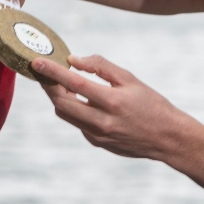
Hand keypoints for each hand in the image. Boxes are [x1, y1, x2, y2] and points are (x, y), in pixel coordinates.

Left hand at [31, 54, 196, 160]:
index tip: (37, 62)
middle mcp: (102, 122)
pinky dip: (75, 110)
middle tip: (45, 72)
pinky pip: (78, 123)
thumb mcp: (130, 79)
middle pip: (61, 103)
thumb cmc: (151, 103)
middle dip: (49, 86)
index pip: (74, 84)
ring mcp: (97, 135)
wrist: (166, 137)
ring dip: (59, 98)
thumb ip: (101, 67)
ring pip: (65, 114)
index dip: (52, 72)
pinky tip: (84, 102)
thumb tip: (74, 61)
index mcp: (112, 102)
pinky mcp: (97, 143)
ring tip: (61, 83)